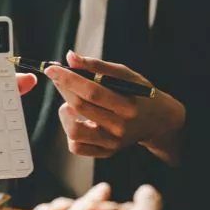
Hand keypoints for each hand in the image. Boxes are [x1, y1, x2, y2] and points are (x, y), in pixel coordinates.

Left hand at [45, 51, 185, 165]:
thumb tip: (71, 57)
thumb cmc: (140, 94)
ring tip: (70, 102)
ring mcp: (112, 143)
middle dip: (63, 89)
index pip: (92, 91)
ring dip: (65, 113)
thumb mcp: (126, 75)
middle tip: (58, 78)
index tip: (52, 69)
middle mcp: (120, 127)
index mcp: (128, 105)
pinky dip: (70, 132)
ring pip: (74, 132)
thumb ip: (98, 66)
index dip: (69, 79)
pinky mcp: (105, 152)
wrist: (158, 121)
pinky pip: (77, 147)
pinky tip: (77, 119)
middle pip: (81, 107)